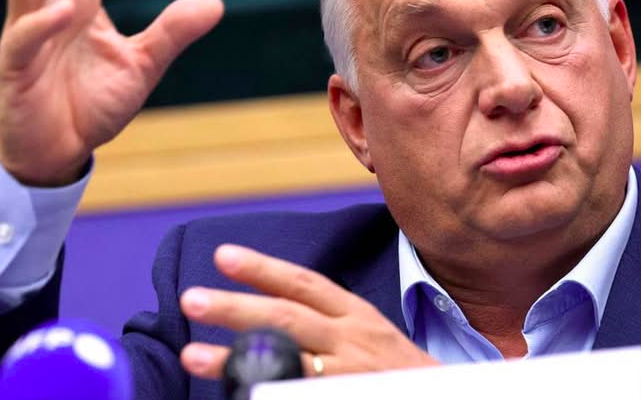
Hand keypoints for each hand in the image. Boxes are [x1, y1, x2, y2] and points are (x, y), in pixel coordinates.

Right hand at [0, 0, 223, 184]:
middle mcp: (49, 5)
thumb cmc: (90, 102)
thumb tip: (216, 1)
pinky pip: (24, 38)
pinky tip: (67, 9)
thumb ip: (173, 32)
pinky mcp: (16, 67)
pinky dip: (43, 22)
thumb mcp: (143, 65)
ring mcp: (28, 33)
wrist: (58, 150)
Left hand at [179, 245, 438, 378]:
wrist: (450, 399)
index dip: (263, 269)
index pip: (306, 284)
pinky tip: (242, 394)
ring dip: (237, 358)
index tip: (223, 256)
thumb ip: (329, 324)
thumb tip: (270, 317)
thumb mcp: (372, 336)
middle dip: (236, 308)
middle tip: (191, 299)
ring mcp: (351, 374)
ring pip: (287, 359)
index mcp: (358, 316)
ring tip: (194, 356)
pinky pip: (303, 392)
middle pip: (288, 318)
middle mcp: (353, 340)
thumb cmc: (402, 373)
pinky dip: (271, 392)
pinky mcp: (350, 397)